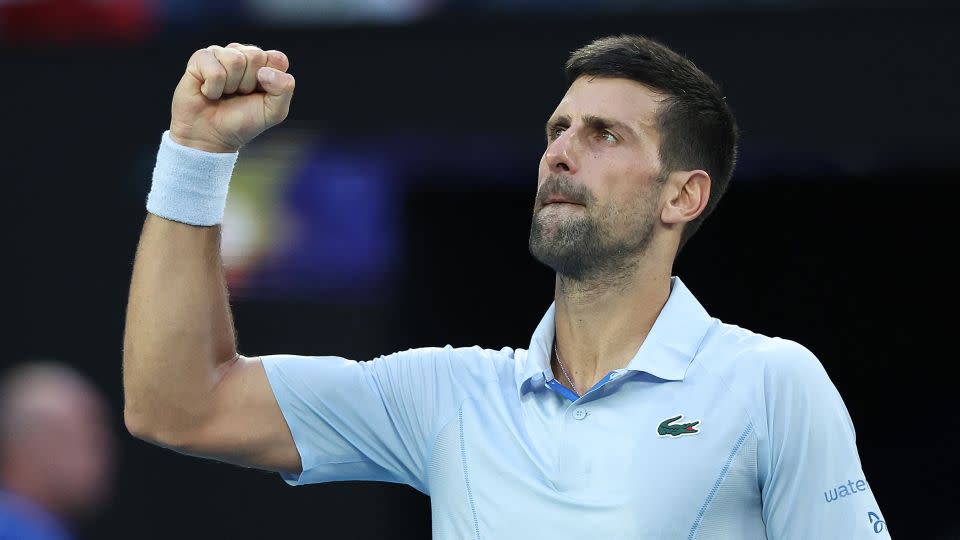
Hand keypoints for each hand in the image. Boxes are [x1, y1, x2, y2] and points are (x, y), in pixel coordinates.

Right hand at [169, 43, 294, 152]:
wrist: (211, 136)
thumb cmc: (243, 121)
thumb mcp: (274, 112)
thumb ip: (284, 89)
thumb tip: (265, 71)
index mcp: (265, 64)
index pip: (278, 59)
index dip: (271, 81)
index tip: (260, 94)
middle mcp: (243, 54)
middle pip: (256, 56)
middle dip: (249, 83)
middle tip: (239, 95)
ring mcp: (221, 53)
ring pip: (235, 60)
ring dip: (230, 86)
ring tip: (224, 94)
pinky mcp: (200, 58)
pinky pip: (214, 70)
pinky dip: (213, 89)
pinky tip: (209, 92)